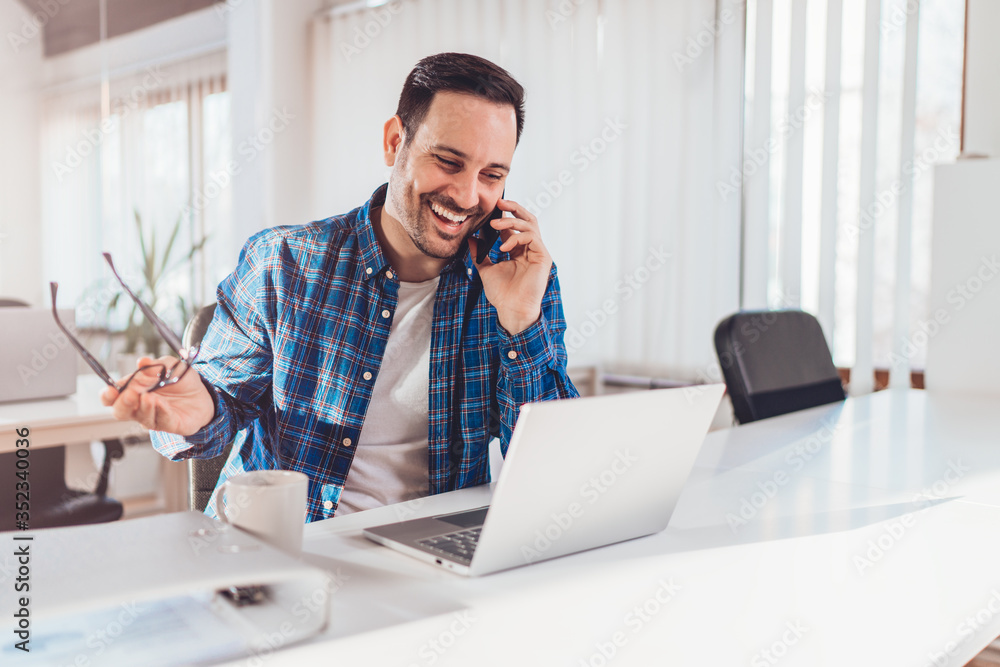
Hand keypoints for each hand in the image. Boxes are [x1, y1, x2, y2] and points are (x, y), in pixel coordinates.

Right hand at [100, 355, 214, 435]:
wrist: (203, 394)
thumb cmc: (180, 380)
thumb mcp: (170, 366)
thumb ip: (155, 364)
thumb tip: (142, 361)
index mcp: (133, 391)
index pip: (112, 396)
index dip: (108, 394)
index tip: (110, 389)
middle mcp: (138, 406)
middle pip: (119, 411)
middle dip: (121, 404)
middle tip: (129, 394)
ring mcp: (152, 416)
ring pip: (139, 417)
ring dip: (142, 407)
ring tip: (148, 397)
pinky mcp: (168, 424)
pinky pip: (161, 421)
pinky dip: (160, 411)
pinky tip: (162, 403)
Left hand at [468, 198, 551, 335]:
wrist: (512, 310)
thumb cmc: (502, 294)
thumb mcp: (486, 270)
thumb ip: (480, 254)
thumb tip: (471, 239)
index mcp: (518, 250)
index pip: (513, 226)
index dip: (503, 215)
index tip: (489, 209)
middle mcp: (529, 248)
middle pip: (527, 219)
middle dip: (514, 208)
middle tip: (499, 202)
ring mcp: (538, 252)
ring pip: (530, 225)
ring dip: (511, 220)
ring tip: (494, 223)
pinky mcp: (543, 257)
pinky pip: (532, 237)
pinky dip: (517, 237)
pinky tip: (504, 246)